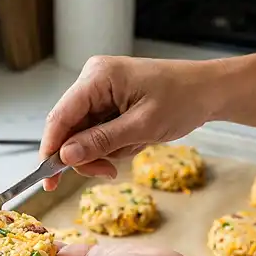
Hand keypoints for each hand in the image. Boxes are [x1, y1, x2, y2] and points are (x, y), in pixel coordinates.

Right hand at [41, 55, 225, 189]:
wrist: (208, 91)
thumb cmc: (182, 99)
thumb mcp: (142, 126)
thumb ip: (102, 141)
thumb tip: (66, 156)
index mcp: (97, 77)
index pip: (60, 116)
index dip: (51, 149)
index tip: (47, 178)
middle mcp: (92, 80)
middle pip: (68, 129)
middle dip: (87, 154)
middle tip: (108, 172)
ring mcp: (99, 91)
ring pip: (82, 135)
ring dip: (105, 151)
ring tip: (134, 146)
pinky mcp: (107, 102)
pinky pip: (97, 132)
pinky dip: (113, 145)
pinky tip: (135, 140)